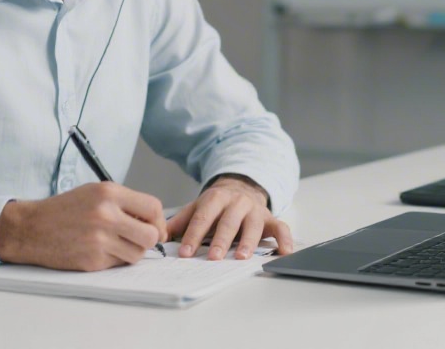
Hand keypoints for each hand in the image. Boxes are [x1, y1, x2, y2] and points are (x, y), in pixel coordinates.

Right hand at [0, 183, 166, 270]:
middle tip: (139, 239)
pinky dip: (113, 259)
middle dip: (149, 239)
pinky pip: (118, 264)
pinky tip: (98, 250)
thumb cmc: (65, 209)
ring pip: (137, 254)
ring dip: (131, 252)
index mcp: (109, 193)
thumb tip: (155, 223)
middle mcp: (106, 215)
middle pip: (151, 235)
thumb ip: (125, 203)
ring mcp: (99, 240)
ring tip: (116, 243)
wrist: (31, 228)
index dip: (159, 221)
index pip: (153, 207)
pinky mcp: (92, 260)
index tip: (155, 227)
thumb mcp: (95, 192)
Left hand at [166, 175, 293, 260]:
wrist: (240, 187)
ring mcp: (255, 210)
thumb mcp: (197, 207)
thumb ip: (180, 222)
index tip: (186, 252)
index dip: (194, 236)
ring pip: (252, 226)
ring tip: (241, 257)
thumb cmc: (216, 205)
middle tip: (213, 258)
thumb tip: (159, 236)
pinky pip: (281, 228)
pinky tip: (284, 253)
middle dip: (220, 240)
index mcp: (215, 199)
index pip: (202, 218)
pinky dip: (285, 240)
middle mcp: (236, 203)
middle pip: (228, 222)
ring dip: (247, 242)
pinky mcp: (270, 218)